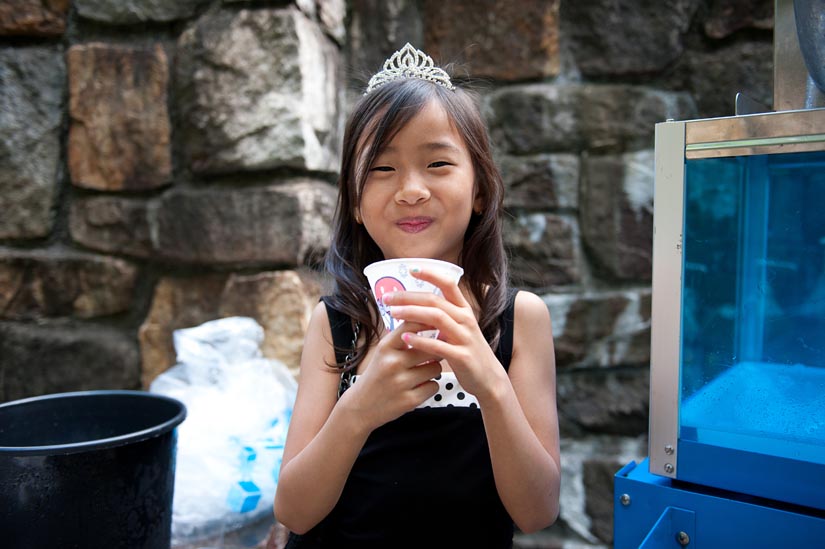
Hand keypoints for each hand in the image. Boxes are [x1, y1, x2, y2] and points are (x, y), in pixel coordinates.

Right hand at [337, 319, 441, 431]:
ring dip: (432, 371)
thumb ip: (404, 338)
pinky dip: (429, 387)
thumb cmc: (377, 375)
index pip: (412, 325)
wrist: (360, 406)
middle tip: (427, 357)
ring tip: (420, 374)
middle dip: (434, 352)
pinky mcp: (409, 401)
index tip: (436, 326)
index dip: (428, 323)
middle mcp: (392, 363)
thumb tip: (434, 323)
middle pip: (431, 348)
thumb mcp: (384, 352)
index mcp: (385, 347)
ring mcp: (400, 382)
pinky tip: (417, 388)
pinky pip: (434, 386)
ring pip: (436, 368)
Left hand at [381, 269, 508, 401]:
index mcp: (464, 310)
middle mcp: (465, 319)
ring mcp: (465, 337)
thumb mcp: (458, 329)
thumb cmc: (467, 352)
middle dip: (409, 297)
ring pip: (436, 317)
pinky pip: (438, 345)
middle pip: (435, 300)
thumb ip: (442, 317)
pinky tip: (405, 338)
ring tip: (393, 313)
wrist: (488, 378)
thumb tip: (416, 306)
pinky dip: (420, 341)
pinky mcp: (462, 356)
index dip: (430, 274)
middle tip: (387, 298)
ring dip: (412, 313)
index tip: (411, 269)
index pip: (448, 284)